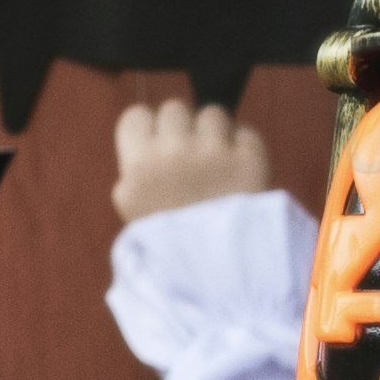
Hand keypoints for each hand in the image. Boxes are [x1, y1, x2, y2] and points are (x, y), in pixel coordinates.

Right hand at [113, 95, 272, 225]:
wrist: (213, 270)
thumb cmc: (166, 240)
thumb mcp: (130, 207)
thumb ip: (134, 166)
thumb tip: (151, 134)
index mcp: (138, 164)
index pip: (137, 115)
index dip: (148, 128)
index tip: (157, 146)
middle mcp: (173, 150)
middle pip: (174, 108)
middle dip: (182, 129)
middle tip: (188, 158)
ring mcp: (214, 151)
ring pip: (212, 113)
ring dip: (214, 133)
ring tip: (215, 164)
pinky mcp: (249, 157)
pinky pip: (245, 133)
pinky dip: (243, 148)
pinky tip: (236, 172)